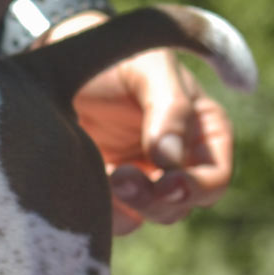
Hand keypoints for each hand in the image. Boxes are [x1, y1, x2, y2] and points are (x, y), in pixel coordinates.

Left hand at [52, 13, 235, 235]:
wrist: (58, 56)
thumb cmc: (113, 56)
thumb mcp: (149, 67)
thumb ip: (170, 107)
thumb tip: (171, 159)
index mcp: (203, 130)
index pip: (215, 178)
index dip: (195, 187)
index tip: (165, 183)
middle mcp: (178, 160)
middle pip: (181, 205)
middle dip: (156, 200)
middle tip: (122, 179)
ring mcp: (142, 177)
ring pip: (149, 215)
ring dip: (131, 206)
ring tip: (105, 175)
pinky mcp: (106, 189)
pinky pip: (114, 217)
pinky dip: (104, 211)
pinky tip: (86, 185)